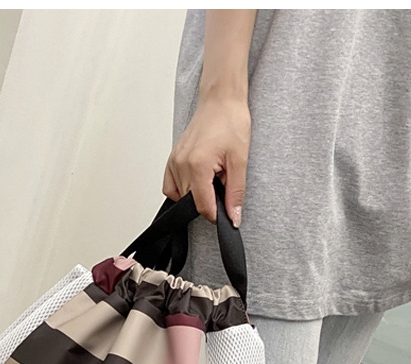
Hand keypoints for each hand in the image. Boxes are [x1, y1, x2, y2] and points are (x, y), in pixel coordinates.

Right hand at [162, 93, 250, 226]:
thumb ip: (235, 193)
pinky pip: (170, 187)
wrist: (221, 100)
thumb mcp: (240, 160)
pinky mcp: (171, 159)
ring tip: (211, 177)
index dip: (217, 215)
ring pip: (181, 196)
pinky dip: (181, 191)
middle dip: (209, 202)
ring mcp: (174, 162)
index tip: (227, 212)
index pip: (203, 206)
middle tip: (223, 184)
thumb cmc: (230, 122)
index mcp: (198, 165)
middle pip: (191, 203)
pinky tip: (195, 181)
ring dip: (196, 194)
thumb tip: (234, 216)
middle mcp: (181, 165)